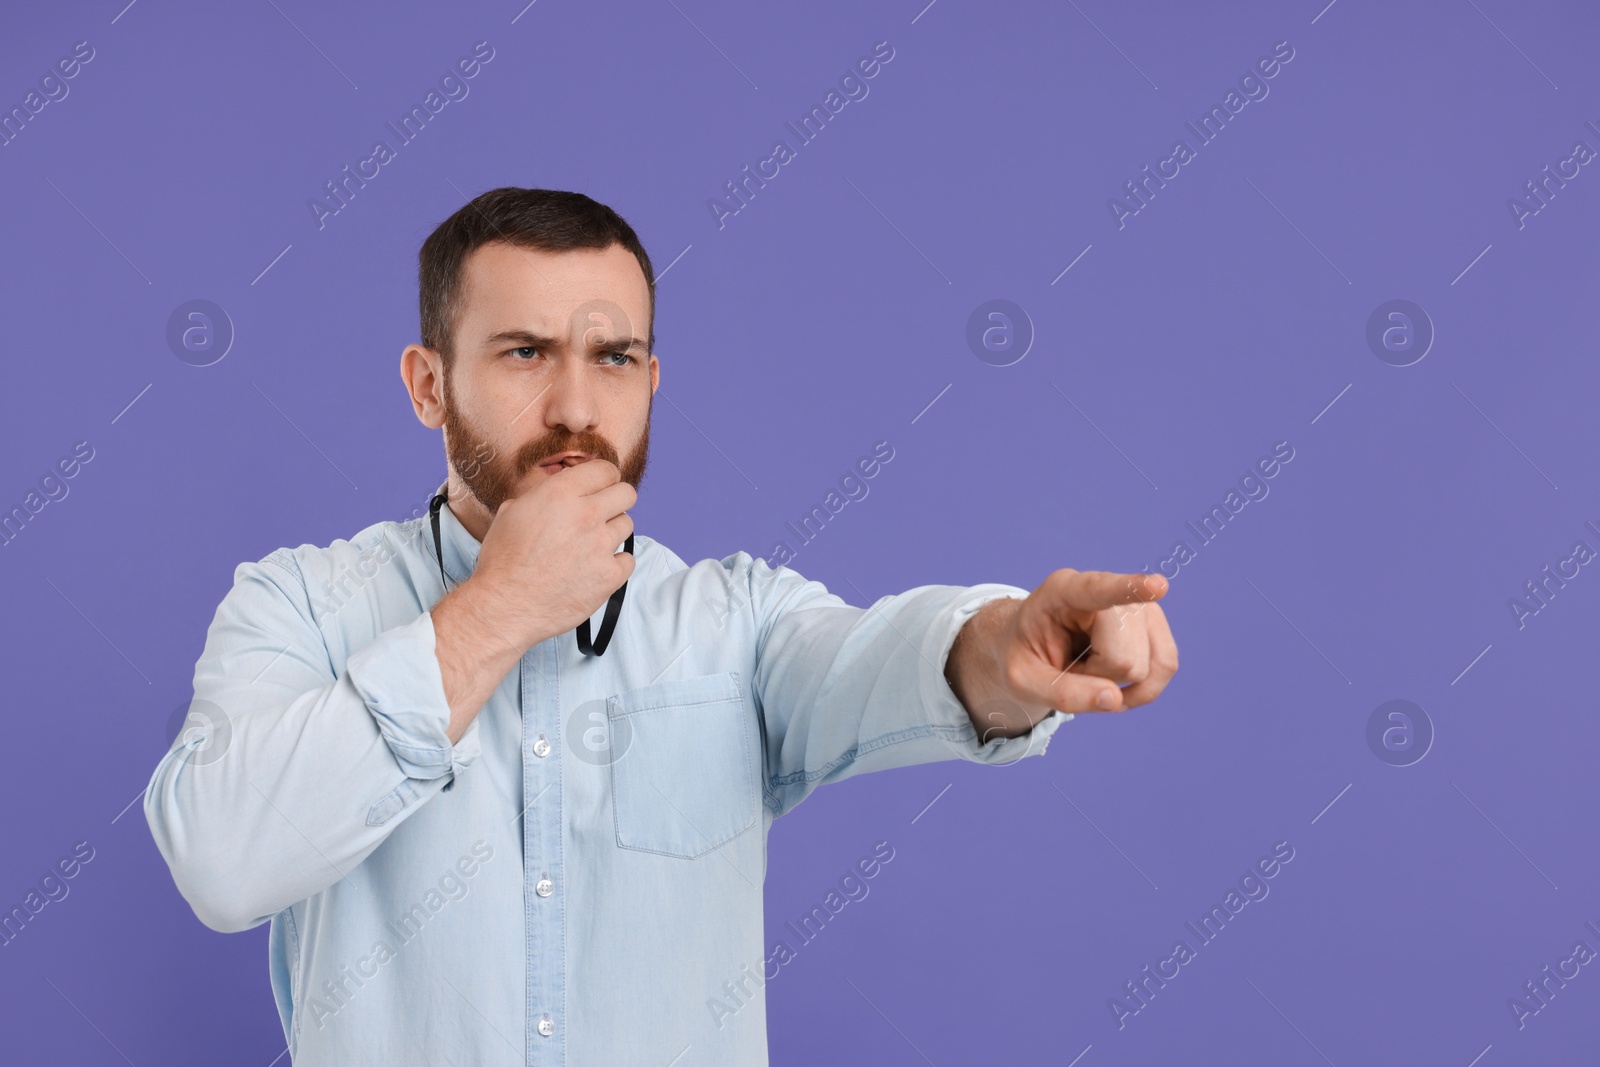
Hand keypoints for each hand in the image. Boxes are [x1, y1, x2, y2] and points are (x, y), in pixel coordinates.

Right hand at [464, 458, 635, 654]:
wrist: (505, 606)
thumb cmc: (502, 561)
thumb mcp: (511, 512)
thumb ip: (543, 495)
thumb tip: (560, 489)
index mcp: (560, 494)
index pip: (605, 470)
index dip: (602, 478)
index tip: (598, 487)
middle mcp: (586, 515)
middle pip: (626, 493)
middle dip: (616, 499)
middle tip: (602, 512)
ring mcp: (601, 546)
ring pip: (627, 525)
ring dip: (612, 531)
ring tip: (590, 545)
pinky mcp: (609, 575)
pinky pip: (628, 559)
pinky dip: (615, 563)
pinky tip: (595, 568)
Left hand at [1000, 569, 1177, 714]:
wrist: (1034, 643)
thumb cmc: (1024, 654)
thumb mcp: (1022, 680)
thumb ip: (1060, 692)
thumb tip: (1113, 699)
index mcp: (1062, 590)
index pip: (1098, 590)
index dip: (1129, 589)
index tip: (1158, 586)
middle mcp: (1106, 588)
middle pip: (1124, 656)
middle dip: (1096, 677)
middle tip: (1068, 665)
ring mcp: (1136, 603)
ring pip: (1148, 665)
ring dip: (1116, 682)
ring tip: (1086, 668)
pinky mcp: (1153, 622)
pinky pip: (1166, 665)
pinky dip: (1141, 688)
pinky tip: (1113, 687)